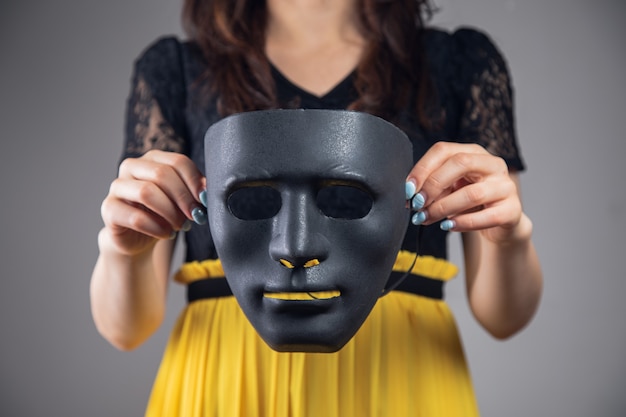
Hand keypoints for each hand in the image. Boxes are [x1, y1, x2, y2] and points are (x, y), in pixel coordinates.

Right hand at [100, 150, 206, 255]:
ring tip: (180, 225)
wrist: (138, 237)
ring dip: (170, 212)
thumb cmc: (163, 213)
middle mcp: (131, 167)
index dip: (194, 181)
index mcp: (152, 159)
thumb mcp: (181, 199)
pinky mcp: (109, 209)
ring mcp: (117, 187)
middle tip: (195, 215)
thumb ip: (193, 190)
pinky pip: (136, 217)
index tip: (205, 200)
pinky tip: (167, 234)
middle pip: (162, 174)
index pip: (177, 161)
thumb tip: (207, 192)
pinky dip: (157, 228)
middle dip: (183, 197)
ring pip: (146, 192)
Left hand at [405, 142, 522, 242]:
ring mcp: (505, 186)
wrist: (500, 223)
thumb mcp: (450, 188)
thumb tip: (409, 195)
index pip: (444, 150)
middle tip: (417, 204)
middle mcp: (493, 164)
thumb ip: (433, 187)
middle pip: (460, 163)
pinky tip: (448, 226)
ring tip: (427, 218)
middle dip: (433, 184)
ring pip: (472, 193)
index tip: (408, 189)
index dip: (423, 168)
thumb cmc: (469, 202)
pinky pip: (486, 216)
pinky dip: (463, 223)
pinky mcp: (512, 210)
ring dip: (443, 208)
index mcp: (474, 153)